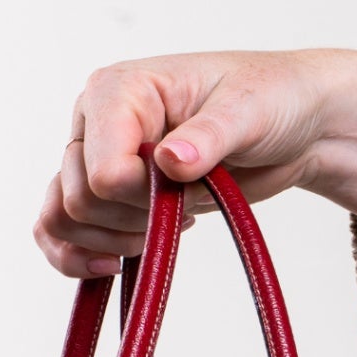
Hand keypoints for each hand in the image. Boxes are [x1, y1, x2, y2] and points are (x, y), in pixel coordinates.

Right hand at [33, 48, 356, 277]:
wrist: (295, 124)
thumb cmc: (272, 98)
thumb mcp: (249, 110)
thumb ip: (208, 136)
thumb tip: (169, 160)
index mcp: (118, 90)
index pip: (100, 167)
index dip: (141, 193)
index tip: (187, 180)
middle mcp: (96, 123)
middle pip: (79, 200)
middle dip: (134, 218)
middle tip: (186, 202)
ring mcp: (99, 160)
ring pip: (63, 221)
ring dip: (115, 240)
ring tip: (169, 224)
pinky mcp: (110, 196)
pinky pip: (62, 235)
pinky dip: (79, 259)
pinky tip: (114, 266)